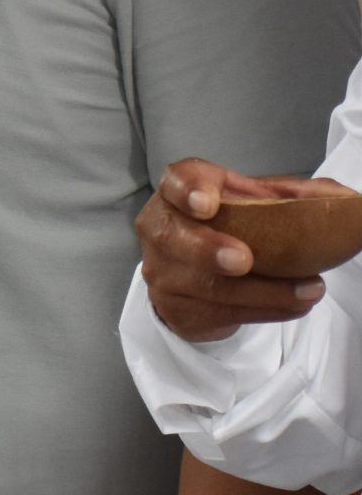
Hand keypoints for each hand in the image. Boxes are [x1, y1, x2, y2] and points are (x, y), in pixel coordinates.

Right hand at [136, 158, 339, 341]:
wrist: (190, 275)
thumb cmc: (226, 227)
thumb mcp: (249, 202)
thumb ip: (285, 195)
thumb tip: (334, 197)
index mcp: (177, 192)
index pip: (176, 181)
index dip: (189, 190)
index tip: (207, 204)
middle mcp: (159, 229)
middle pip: (172, 236)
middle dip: (207, 248)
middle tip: (243, 260)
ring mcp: (161, 272)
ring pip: (205, 285)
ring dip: (262, 291)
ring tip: (307, 291)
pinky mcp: (174, 308)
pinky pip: (220, 313)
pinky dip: (265, 311)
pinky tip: (295, 306)